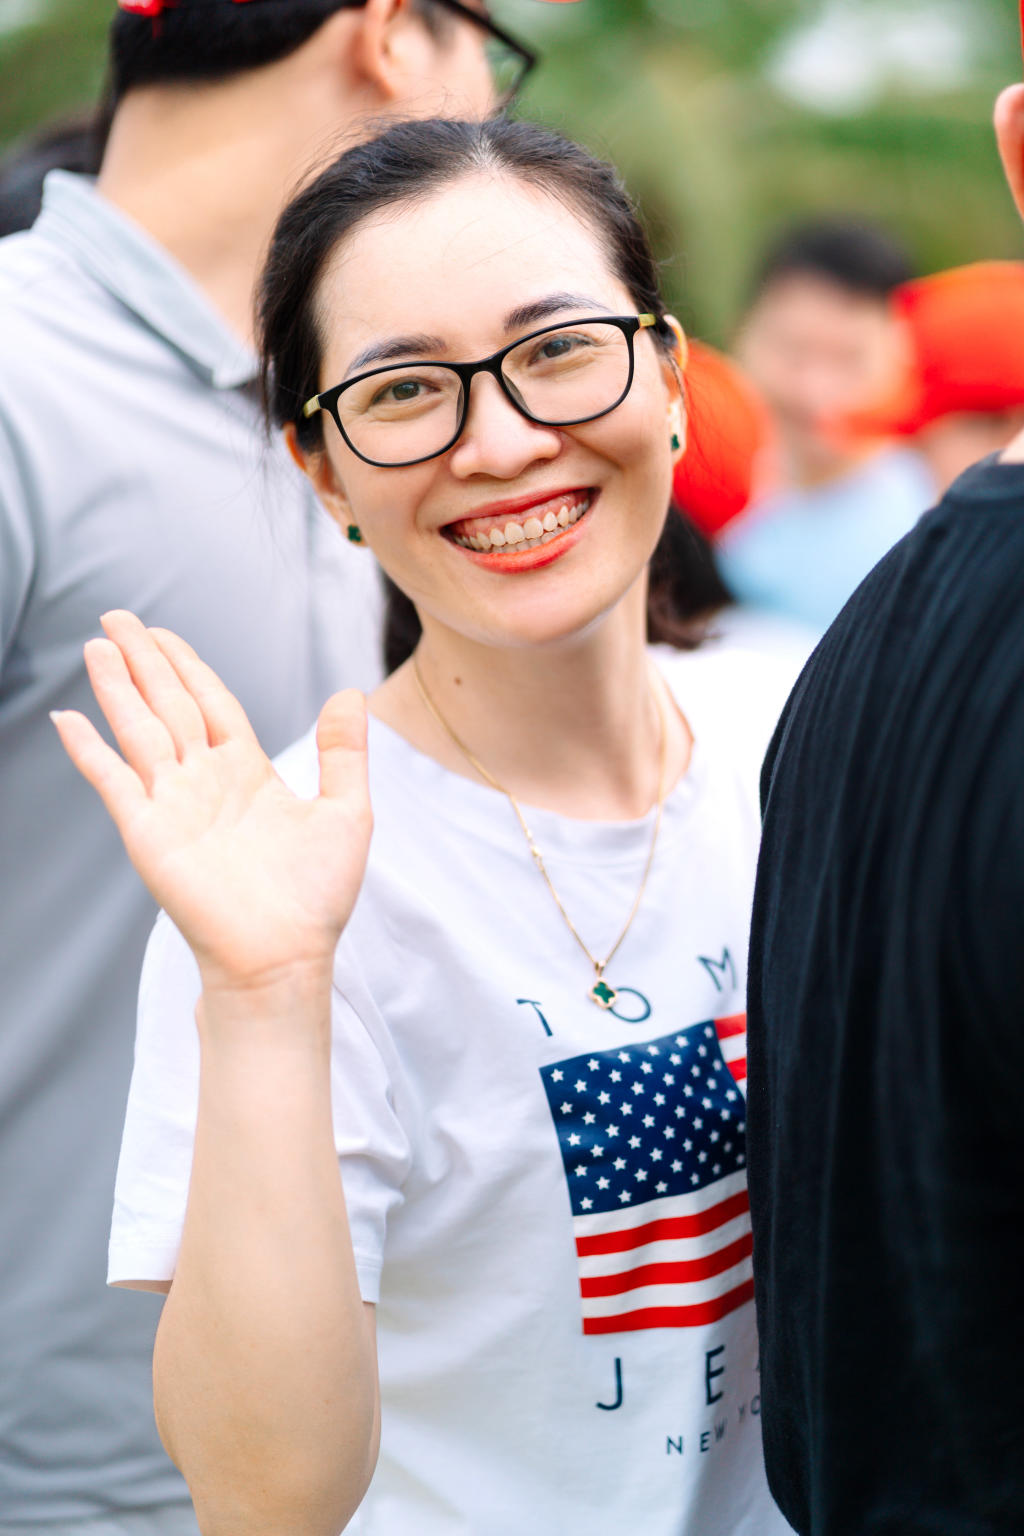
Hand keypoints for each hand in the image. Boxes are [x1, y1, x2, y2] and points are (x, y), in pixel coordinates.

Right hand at [53, 611, 371, 992]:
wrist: (285, 957)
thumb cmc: (316, 897)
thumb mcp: (346, 813)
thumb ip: (344, 753)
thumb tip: (351, 692)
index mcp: (248, 771)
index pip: (210, 701)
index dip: (187, 665)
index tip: (162, 632)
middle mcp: (206, 781)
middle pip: (168, 704)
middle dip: (144, 660)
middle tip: (115, 616)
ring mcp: (174, 805)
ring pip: (140, 730)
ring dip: (117, 688)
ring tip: (97, 646)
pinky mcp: (149, 834)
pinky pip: (113, 782)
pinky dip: (90, 751)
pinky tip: (69, 718)